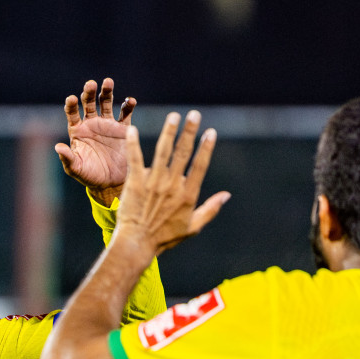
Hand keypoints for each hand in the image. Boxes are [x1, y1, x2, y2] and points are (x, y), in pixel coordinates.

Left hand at [55, 78, 136, 205]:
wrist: (110, 183)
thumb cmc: (89, 176)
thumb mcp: (76, 169)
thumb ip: (67, 158)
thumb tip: (57, 147)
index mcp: (77, 130)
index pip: (72, 113)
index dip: (71, 105)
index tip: (71, 99)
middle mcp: (91, 123)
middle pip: (88, 103)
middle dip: (89, 93)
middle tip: (90, 84)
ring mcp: (107, 124)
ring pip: (106, 103)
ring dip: (107, 92)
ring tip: (107, 82)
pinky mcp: (122, 128)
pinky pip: (125, 113)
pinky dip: (128, 105)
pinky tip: (130, 100)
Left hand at [113, 111, 230, 253]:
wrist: (137, 243)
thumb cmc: (165, 238)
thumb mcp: (193, 227)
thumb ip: (211, 209)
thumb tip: (227, 195)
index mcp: (188, 195)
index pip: (200, 166)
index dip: (206, 148)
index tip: (210, 132)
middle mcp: (172, 186)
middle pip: (183, 153)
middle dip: (190, 132)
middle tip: (194, 115)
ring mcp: (153, 183)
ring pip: (163, 152)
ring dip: (169, 132)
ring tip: (173, 116)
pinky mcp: (135, 183)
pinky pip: (135, 159)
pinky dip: (133, 144)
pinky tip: (132, 130)